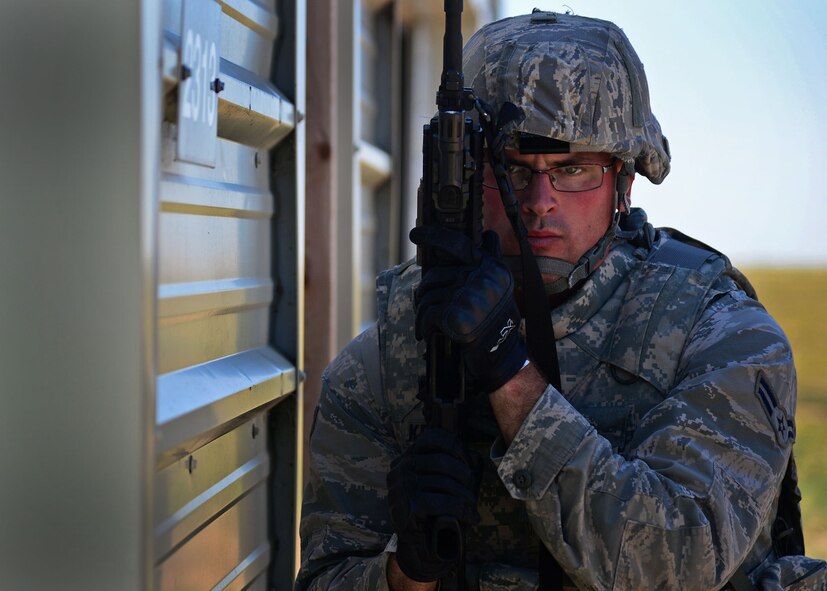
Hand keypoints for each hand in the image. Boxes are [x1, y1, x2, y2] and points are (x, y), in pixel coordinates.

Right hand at [387, 428, 479, 582]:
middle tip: (473, 491)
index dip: (454, 445)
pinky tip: (470, 517)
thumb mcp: (434, 484)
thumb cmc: (430, 512)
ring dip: (465, 496)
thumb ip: (445, 468)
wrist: (417, 547)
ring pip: (444, 482)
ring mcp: (402, 487)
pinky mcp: (408, 506)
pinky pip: (442, 502)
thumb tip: (474, 457)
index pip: (430, 438)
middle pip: (441, 461)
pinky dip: (462, 509)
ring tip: (472, 507)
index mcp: (405, 459)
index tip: (467, 459)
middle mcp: (400, 469)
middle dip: (464, 475)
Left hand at [410, 226, 527, 392]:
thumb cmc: (497, 323)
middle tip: (423, 304)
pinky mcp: (457, 316)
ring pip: (428, 295)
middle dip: (424, 292)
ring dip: (422, 311)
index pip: (459, 245)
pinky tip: (427, 332)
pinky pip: (428, 314)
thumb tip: (487, 235)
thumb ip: (490, 263)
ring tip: (427, 321)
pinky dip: (423, 325)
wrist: (503, 355)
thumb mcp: (499, 287)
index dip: (435, 236)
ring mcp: (469, 296)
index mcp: (492, 269)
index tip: (415, 233)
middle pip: (435, 275)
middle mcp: (482, 279)